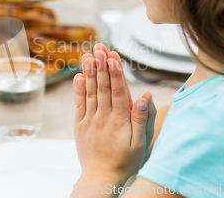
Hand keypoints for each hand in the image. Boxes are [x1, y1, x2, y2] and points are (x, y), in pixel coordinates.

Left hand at [73, 44, 156, 183]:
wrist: (101, 177)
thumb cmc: (126, 160)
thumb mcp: (141, 143)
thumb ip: (142, 119)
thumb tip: (145, 96)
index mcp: (121, 121)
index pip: (118, 91)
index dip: (116, 73)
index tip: (113, 56)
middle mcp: (104, 117)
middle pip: (103, 87)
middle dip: (102, 66)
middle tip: (99, 47)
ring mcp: (90, 120)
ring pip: (90, 92)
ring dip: (90, 72)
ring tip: (88, 55)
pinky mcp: (79, 124)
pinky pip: (79, 104)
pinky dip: (78, 89)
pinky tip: (79, 75)